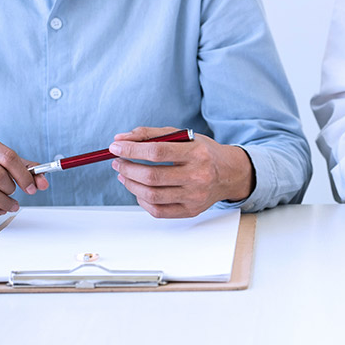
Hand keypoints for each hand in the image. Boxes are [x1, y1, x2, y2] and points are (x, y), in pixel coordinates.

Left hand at [109, 126, 255, 217]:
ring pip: (152, 195)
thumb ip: (150, 134)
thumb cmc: (203, 153)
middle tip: (117, 162)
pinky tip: (139, 190)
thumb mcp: (182, 136)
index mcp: (197, 153)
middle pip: (152, 176)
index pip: (157, 152)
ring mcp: (195, 196)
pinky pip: (158, 211)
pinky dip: (142, 200)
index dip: (131, 150)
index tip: (115, 148)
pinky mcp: (191, 211)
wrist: (229, 174)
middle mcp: (198, 176)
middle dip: (128, 168)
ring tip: (125, 175)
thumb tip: (120, 140)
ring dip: (131, 185)